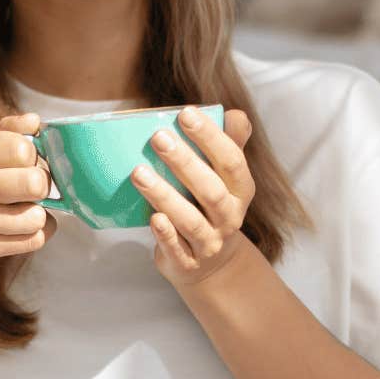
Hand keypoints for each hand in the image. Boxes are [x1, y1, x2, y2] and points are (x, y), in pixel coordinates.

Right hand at [0, 113, 56, 275]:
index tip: (25, 161)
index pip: (21, 148)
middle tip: (32, 186)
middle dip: (41, 184)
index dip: (32, 154)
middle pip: (35, 183)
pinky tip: (24, 224)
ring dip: (39, 212)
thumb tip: (36, 122)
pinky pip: (33, 240)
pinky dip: (38, 231)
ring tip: (25, 207)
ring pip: (37, 216)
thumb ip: (4, 131)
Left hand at [132, 106, 255, 287]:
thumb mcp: (226, 179)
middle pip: (210, 190)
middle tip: (158, 137)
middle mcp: (229, 217)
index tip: (186, 113)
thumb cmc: (211, 208)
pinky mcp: (187, 262)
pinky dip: (166, 234)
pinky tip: (153, 218)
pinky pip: (177, 248)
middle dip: (185, 163)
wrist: (211, 266)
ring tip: (138, 173)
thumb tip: (235, 114)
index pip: (231, 161)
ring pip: (190, 220)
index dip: (211, 137)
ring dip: (164, 196)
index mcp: (241, 190)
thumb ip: (230, 144)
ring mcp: (209, 242)